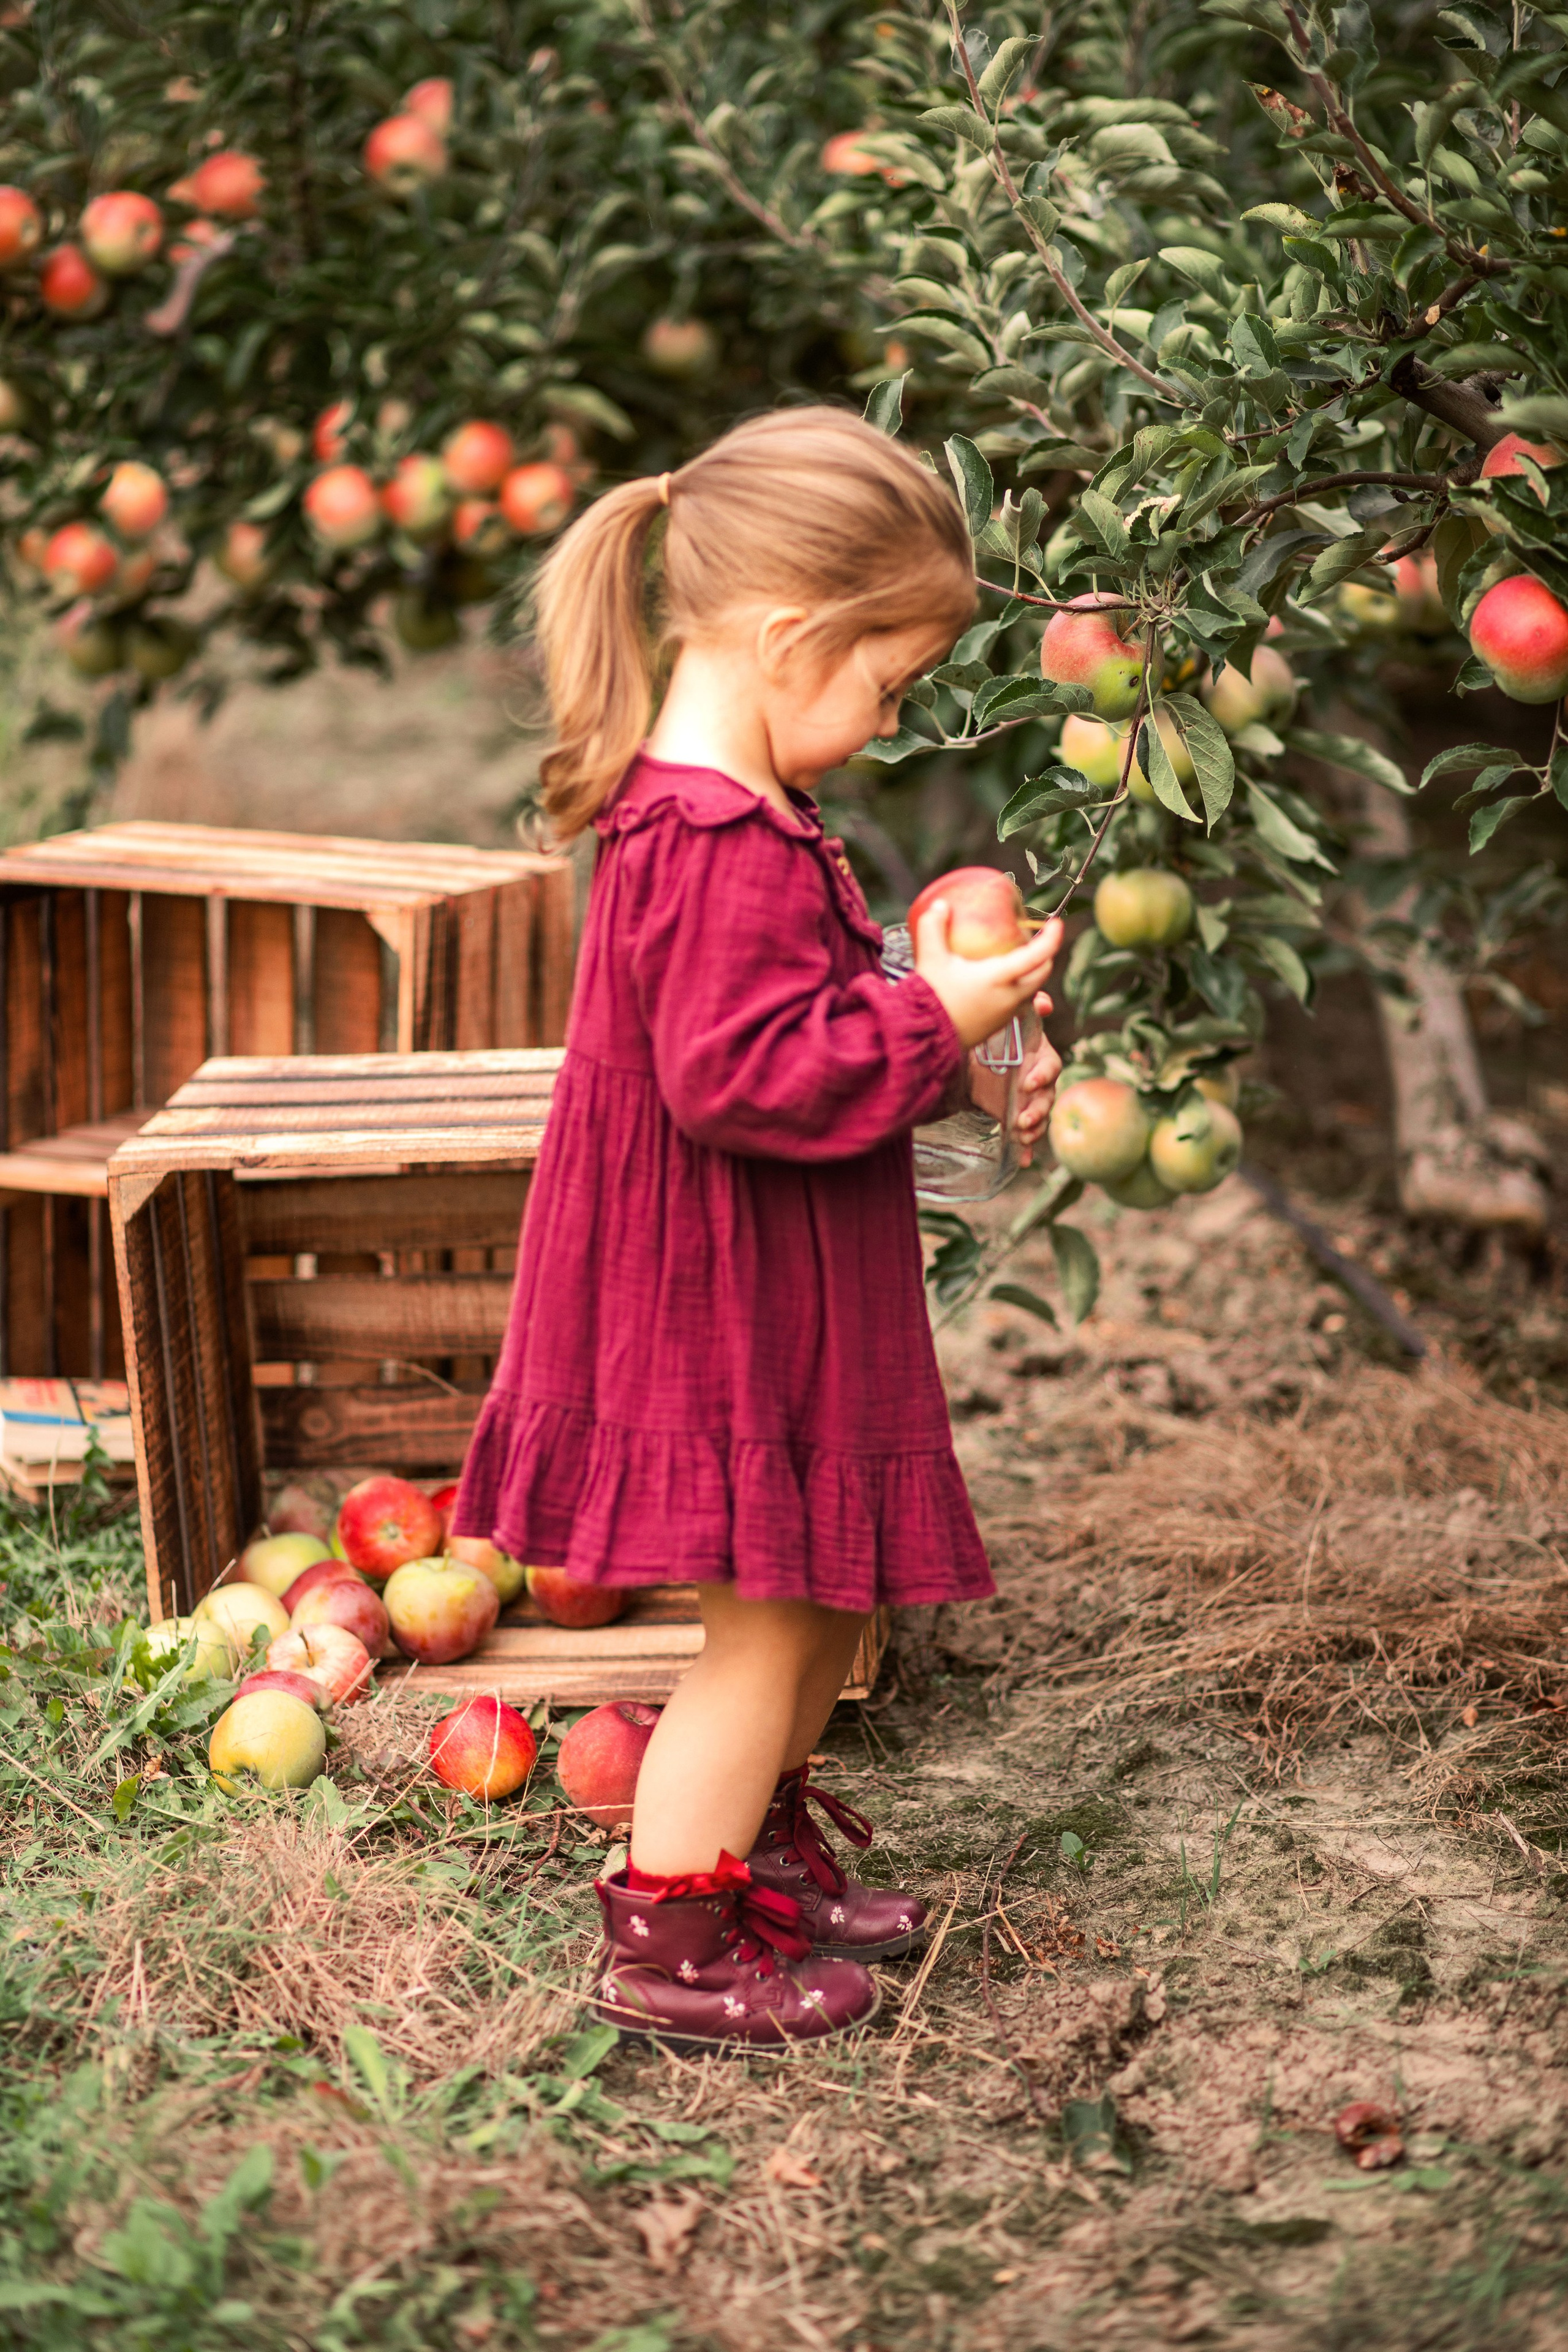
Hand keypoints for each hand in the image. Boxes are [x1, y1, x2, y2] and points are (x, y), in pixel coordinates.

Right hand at [914, 905, 1063, 1049]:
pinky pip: (1019, 1003)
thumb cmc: (930, 997)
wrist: (925, 1037)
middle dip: (1045, 955)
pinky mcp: (999, 1025)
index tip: (1056, 923)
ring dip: (1032, 973)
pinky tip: (1001, 981)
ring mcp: (1007, 1013)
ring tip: (1018, 958)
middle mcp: (1010, 997)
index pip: (1038, 956)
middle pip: (1042, 974)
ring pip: (1032, 990)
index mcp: (999, 978)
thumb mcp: (930, 958)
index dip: (1052, 938)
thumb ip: (933, 927)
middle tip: (1037, 940)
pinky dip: (1019, 988)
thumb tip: (940, 905)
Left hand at [1013, 998, 1063, 1166]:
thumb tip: (1044, 1003)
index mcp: (1040, 1058)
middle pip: (1047, 1098)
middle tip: (1023, 1119)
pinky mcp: (1016, 1117)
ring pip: (1039, 1118)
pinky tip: (1023, 1160)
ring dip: (1033, 1130)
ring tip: (1021, 1135)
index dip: (1042, 1075)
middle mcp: (1039, 1082)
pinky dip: (1026, 1149)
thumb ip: (1027, 1008)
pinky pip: (1025, 1136)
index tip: (1027, 1082)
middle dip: (1038, 1110)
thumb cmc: (1000, 1035)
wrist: (977, 1056)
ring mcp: (1029, 1102)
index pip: (1051, 1067)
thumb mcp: (1010, 1019)